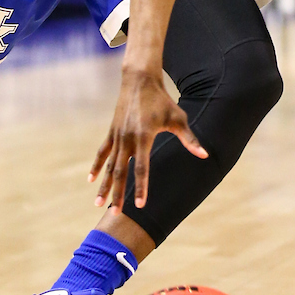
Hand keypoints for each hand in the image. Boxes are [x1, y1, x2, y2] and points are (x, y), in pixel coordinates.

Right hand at [89, 68, 206, 209]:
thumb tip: (204, 155)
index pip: (142, 168)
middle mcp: (127, 138)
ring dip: (103, 185)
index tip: (139, 205)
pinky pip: (102, 153)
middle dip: (118, 194)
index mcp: (143, 136)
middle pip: (120, 172)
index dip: (141, 187)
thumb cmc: (162, 100)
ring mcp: (117, 135)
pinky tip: (90, 180)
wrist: (139, 80)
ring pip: (108, 165)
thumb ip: (189, 139)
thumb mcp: (178, 118)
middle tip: (115, 214)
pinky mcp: (112, 132)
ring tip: (98, 204)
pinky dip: (96, 166)